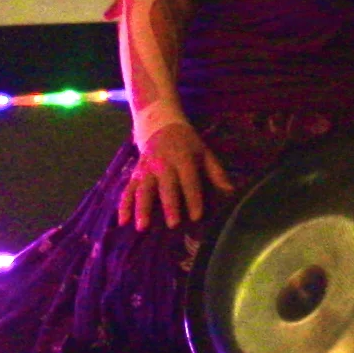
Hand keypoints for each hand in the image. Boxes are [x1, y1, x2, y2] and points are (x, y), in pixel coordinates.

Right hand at [118, 121, 233, 231]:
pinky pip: (127, 189)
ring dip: (141, 208)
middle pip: (166, 186)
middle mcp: (163, 164)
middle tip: (173, 225)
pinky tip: (122, 221)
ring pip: (143, 189)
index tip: (196, 217)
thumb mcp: (204, 152)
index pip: (190, 180)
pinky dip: (123, 205)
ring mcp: (147, 168)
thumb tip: (231, 192)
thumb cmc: (187, 143)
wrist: (161, 125)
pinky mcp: (135, 173)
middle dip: (170, 205)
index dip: (194, 198)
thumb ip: (216, 172)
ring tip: (141, 227)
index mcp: (183, 158)